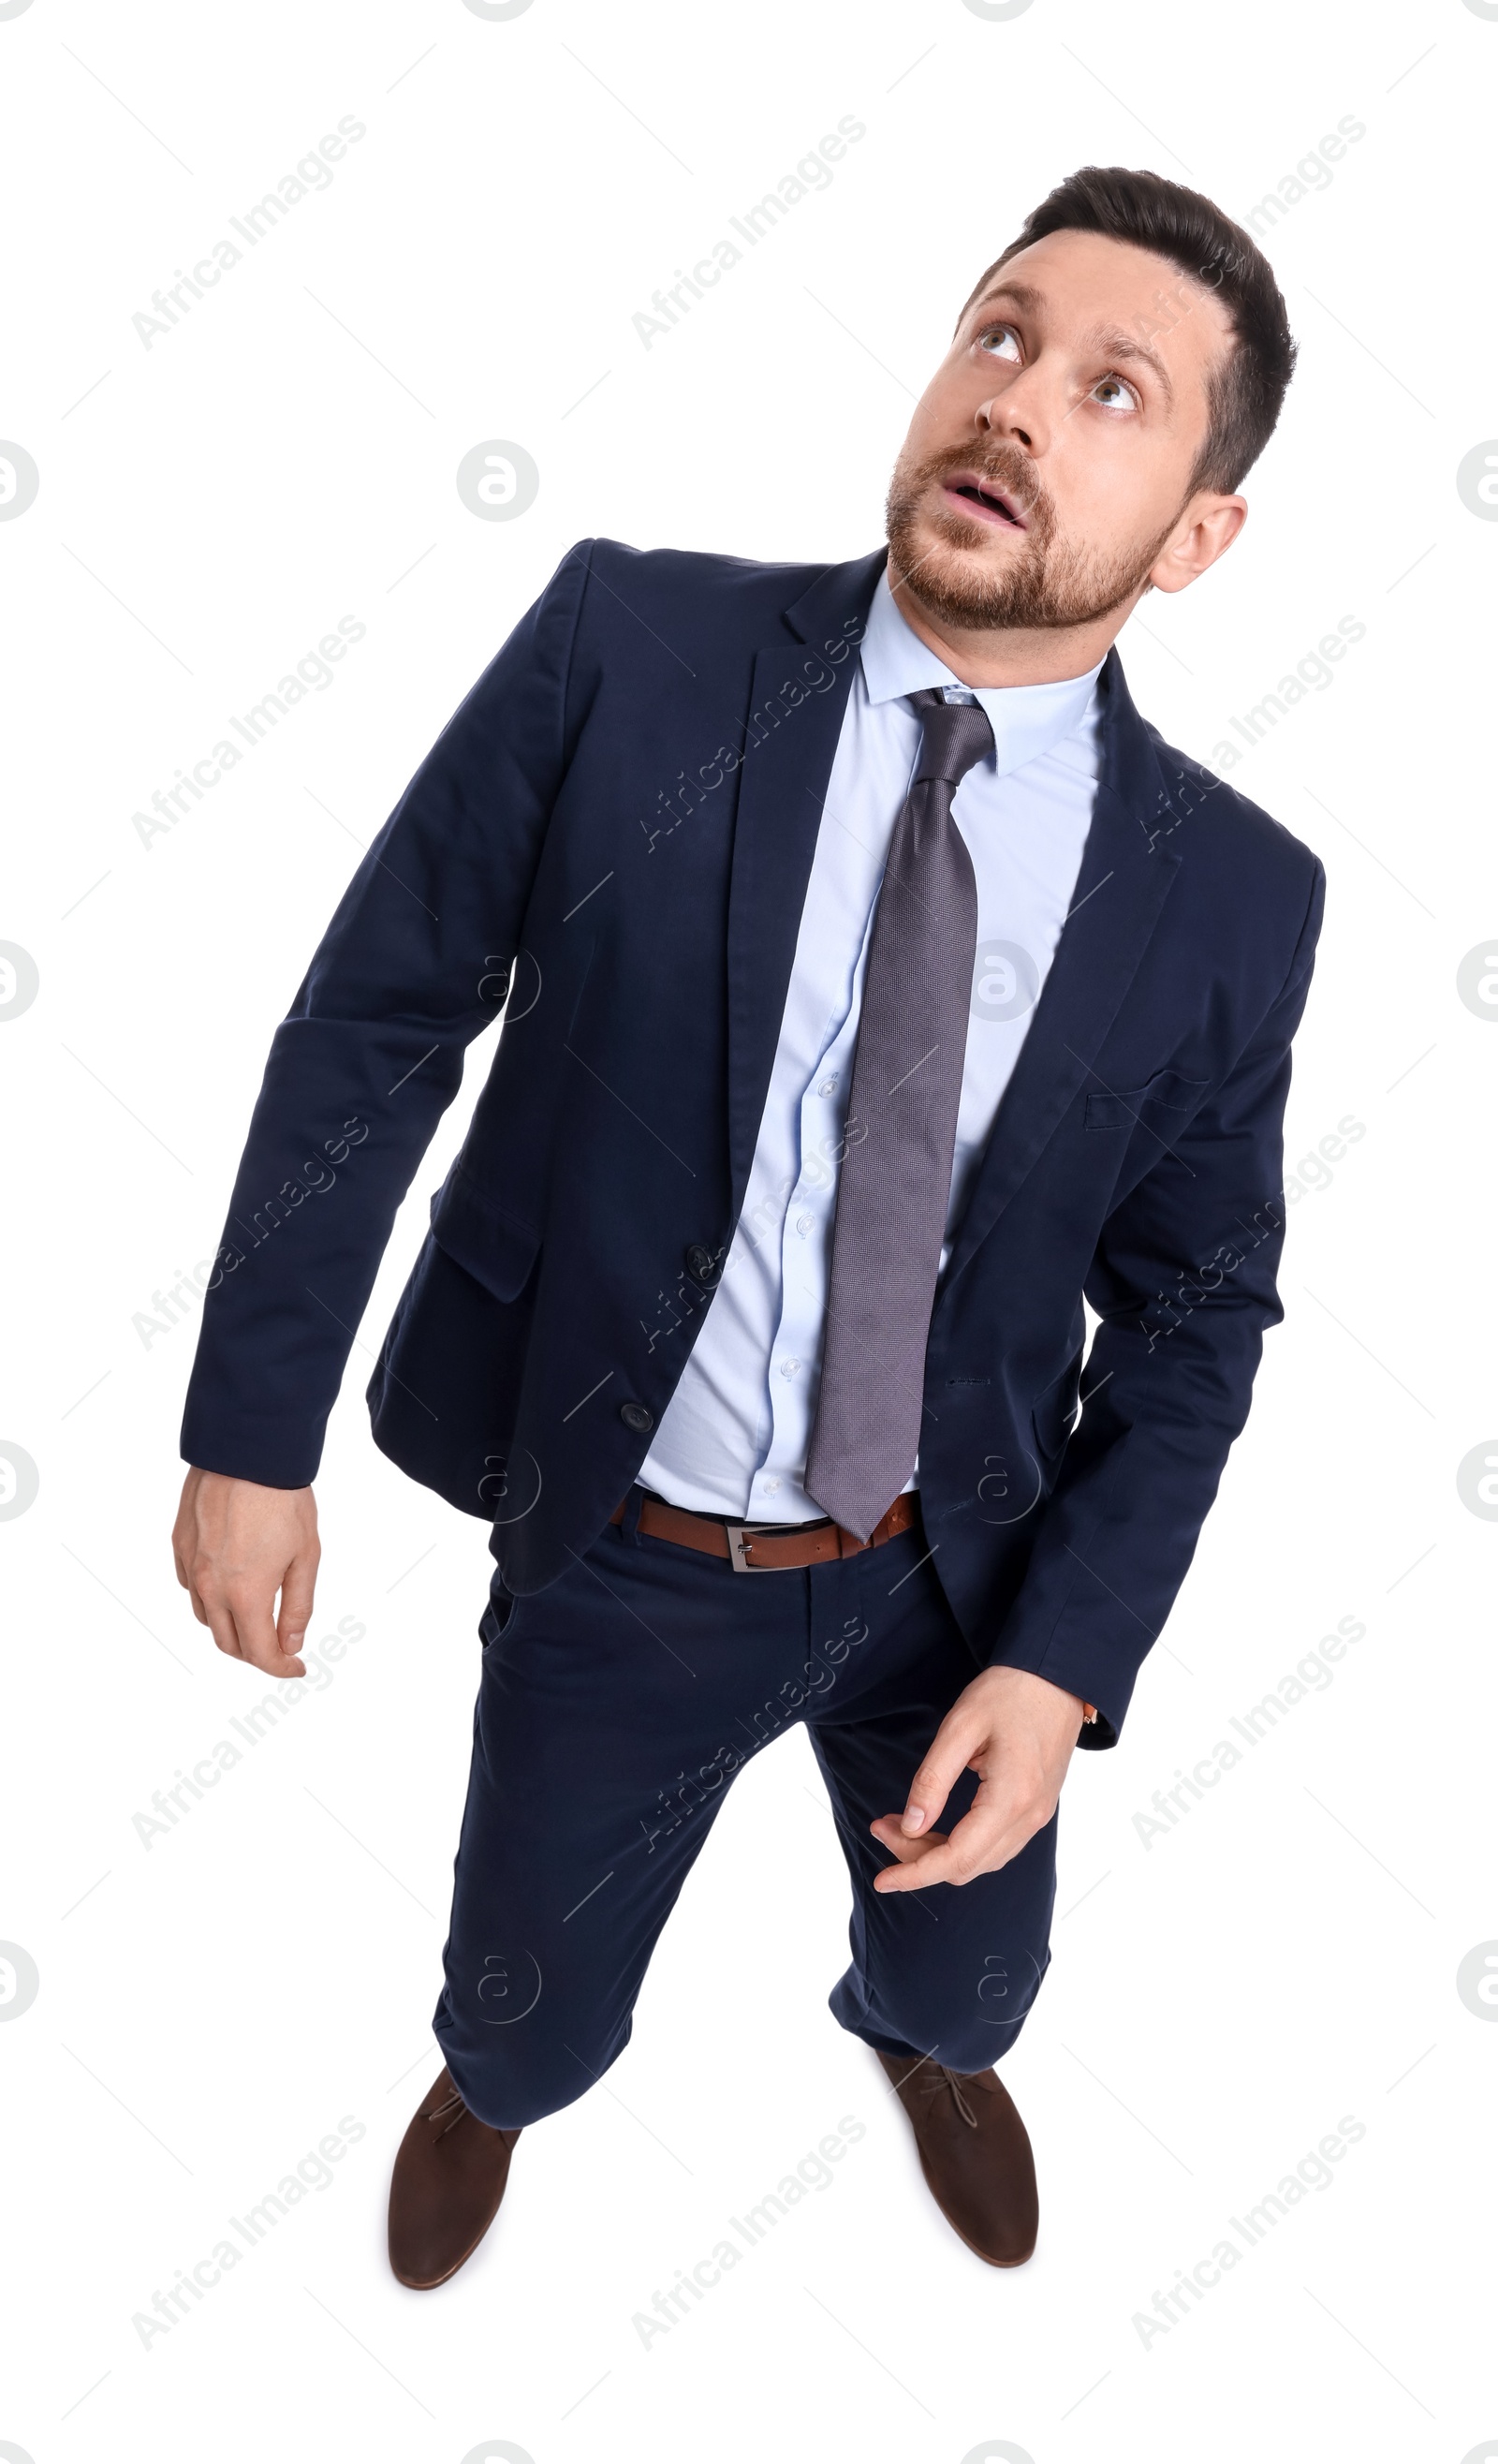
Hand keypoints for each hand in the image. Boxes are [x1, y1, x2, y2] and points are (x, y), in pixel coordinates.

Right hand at [172, 1467, 319, 1678]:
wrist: (247, 1451)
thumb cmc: (283, 1499)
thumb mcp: (306, 1556)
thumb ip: (298, 1606)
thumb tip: (291, 1644)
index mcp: (246, 1594)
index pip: (259, 1653)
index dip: (280, 1667)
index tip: (296, 1667)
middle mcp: (211, 1587)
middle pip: (228, 1643)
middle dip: (255, 1654)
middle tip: (279, 1647)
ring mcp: (191, 1566)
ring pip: (205, 1618)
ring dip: (230, 1628)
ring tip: (256, 1618)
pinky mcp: (179, 1545)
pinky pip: (189, 1587)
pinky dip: (208, 1599)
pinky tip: (228, 1587)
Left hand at [870, 1664, 1085, 1891]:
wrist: (1058, 1676)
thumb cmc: (1010, 1692)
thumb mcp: (960, 1727)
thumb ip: (933, 1780)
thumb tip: (911, 1825)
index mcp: (1011, 1799)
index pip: (956, 1858)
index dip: (914, 1873)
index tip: (881, 1879)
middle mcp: (1029, 1817)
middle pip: (966, 1867)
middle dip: (918, 1857)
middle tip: (883, 1823)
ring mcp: (1037, 1815)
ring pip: (981, 1861)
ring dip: (938, 1852)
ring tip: (901, 1823)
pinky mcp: (1037, 1807)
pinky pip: (996, 1845)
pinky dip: (961, 1844)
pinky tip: (936, 1823)